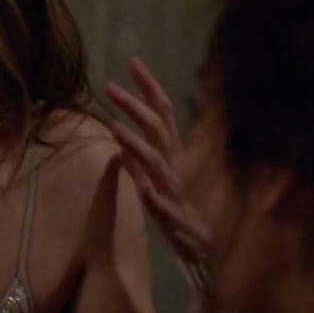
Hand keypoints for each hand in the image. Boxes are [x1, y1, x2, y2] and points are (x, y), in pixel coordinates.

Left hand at [105, 58, 213, 268]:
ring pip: (158, 163)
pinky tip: (144, 188)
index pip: (161, 113)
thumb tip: (116, 139)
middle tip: (110, 87)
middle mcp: (175, 166)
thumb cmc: (177, 210)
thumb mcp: (153, 180)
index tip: (132, 62)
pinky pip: (164, 206)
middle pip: (157, 129)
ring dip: (138, 146)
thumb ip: (137, 159)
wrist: (203, 250)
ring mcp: (176, 190)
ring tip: (116, 130)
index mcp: (171, 154)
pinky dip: (155, 195)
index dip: (148, 88)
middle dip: (135, 106)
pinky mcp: (176, 218)